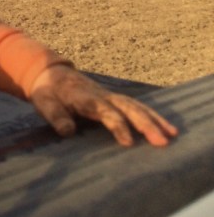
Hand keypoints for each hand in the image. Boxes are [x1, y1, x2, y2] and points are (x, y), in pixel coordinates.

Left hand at [29, 65, 178, 146]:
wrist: (51, 73)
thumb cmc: (48, 92)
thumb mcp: (44, 103)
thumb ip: (56, 117)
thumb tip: (68, 131)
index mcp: (85, 97)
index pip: (106, 113)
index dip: (118, 126)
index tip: (129, 142)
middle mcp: (102, 95)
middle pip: (128, 108)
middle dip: (146, 125)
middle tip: (162, 142)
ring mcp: (110, 96)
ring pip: (137, 106)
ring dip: (155, 120)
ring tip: (172, 135)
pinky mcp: (115, 99)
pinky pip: (137, 107)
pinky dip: (153, 116)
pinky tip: (167, 128)